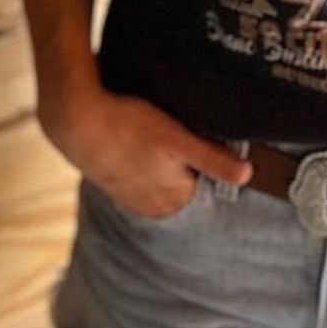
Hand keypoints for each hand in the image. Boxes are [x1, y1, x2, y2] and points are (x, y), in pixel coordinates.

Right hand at [39, 84, 251, 218]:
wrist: (78, 121)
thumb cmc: (129, 127)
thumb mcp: (178, 139)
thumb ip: (213, 160)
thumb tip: (248, 175)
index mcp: (173, 201)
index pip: (206, 190)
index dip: (209, 166)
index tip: (204, 146)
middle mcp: (153, 206)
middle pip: (184, 188)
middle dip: (187, 169)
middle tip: (179, 138)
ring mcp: (131, 196)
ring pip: (160, 183)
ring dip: (163, 167)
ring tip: (157, 140)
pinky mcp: (114, 182)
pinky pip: (138, 178)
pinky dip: (142, 165)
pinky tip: (139, 145)